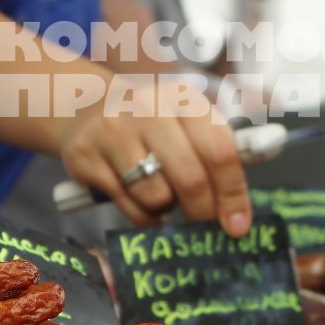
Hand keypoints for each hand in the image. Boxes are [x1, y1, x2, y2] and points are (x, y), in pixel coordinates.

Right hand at [58, 75, 251, 233]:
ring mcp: (112, 131)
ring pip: (157, 197)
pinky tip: (141, 201)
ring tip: (161, 193)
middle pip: (190, 178)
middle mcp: (147, 107)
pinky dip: (143, 215)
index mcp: (182, 97)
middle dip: (203, 212)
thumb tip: (239, 212)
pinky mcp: (86, 157)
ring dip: (167, 208)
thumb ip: (217, 154)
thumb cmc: (150, 124)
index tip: (238, 225)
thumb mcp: (185, 121)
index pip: (219, 150)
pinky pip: (128, 207)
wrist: (85, 108)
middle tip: (206, 227)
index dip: (232, 192)